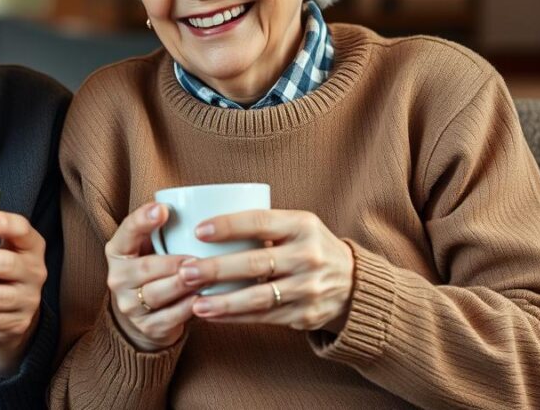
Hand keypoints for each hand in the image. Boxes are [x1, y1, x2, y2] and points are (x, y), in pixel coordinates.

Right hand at [103, 202, 197, 352]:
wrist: (145, 313)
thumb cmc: (155, 267)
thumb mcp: (151, 245)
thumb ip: (163, 229)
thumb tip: (195, 206)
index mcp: (117, 250)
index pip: (127, 231)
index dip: (143, 220)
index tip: (163, 209)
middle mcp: (117, 277)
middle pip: (145, 268)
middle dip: (172, 263)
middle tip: (196, 257)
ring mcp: (130, 305)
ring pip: (157, 294)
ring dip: (183, 285)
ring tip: (204, 277)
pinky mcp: (147, 327)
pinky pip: (170, 317)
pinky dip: (188, 308)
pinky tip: (203, 300)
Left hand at [184, 210, 354, 332]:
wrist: (353, 284)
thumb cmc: (309, 246)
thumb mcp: (297, 225)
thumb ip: (262, 224)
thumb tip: (204, 225)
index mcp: (303, 225)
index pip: (260, 222)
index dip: (228, 225)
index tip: (198, 231)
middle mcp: (308, 255)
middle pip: (255, 263)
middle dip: (216, 269)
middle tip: (186, 271)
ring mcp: (308, 288)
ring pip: (258, 297)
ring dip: (222, 301)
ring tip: (194, 302)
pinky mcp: (305, 315)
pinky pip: (264, 317)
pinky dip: (235, 317)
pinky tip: (212, 315)